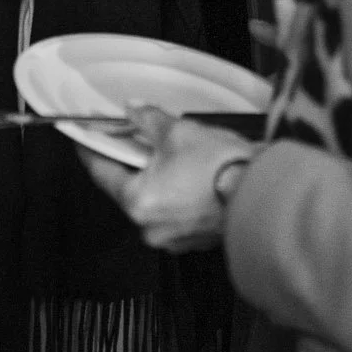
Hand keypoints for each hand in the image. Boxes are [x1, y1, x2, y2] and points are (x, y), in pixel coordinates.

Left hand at [80, 104, 255, 253]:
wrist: (265, 194)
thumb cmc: (224, 169)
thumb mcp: (179, 131)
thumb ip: (149, 120)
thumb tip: (134, 111)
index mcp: (137, 202)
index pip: (101, 173)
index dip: (92, 151)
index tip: (86, 140)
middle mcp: (151, 227)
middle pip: (129, 188)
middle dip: (134, 163)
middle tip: (139, 141)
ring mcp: (174, 238)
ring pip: (155, 202)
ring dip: (159, 181)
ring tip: (177, 157)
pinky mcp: (196, 240)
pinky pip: (177, 214)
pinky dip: (179, 196)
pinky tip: (194, 178)